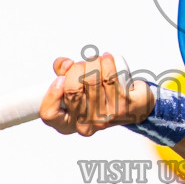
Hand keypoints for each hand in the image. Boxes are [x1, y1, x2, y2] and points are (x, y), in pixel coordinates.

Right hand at [39, 52, 153, 136]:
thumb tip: (66, 64)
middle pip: (72, 89)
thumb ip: (63, 72)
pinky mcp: (123, 108)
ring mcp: (104, 118)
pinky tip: (108, 59)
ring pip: (92, 79)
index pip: (49, 114)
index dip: (52, 94)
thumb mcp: (76, 86)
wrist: (134, 106)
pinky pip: (110, 77)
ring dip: (94, 62)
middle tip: (84, 64)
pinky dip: (108, 62)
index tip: (60, 78)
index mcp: (68, 122)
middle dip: (77, 68)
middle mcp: (85, 125)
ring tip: (98, 61)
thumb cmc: (100, 94)